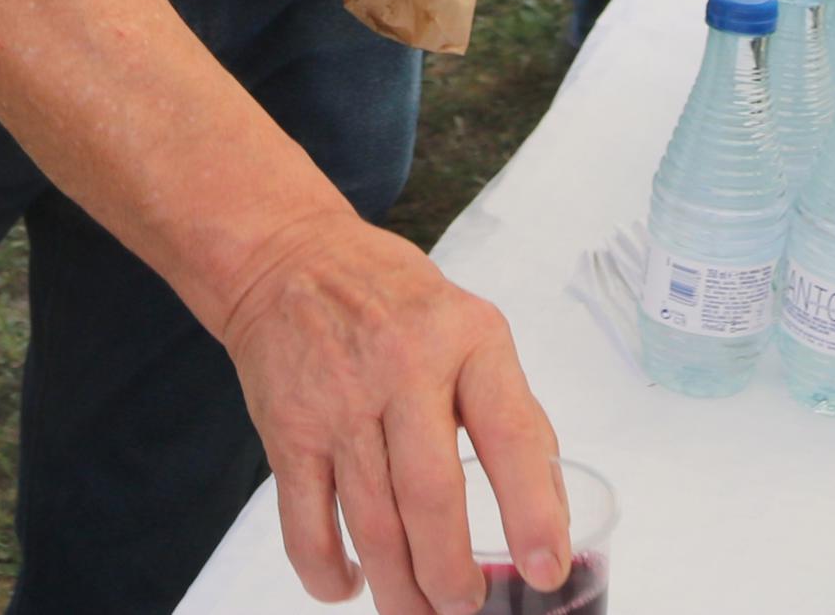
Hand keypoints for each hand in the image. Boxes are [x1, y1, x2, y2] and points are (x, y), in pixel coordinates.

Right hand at [220, 214, 564, 614]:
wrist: (285, 255)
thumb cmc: (391, 298)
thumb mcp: (471, 327)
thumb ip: (511, 410)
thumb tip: (549, 508)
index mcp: (466, 340)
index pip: (508, 434)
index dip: (531, 511)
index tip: (546, 569)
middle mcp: (402, 368)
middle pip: (430, 496)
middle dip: (451, 574)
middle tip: (465, 607)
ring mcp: (338, 402)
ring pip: (371, 521)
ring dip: (399, 587)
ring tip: (421, 613)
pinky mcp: (287, 429)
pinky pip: (305, 521)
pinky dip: (326, 570)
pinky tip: (348, 585)